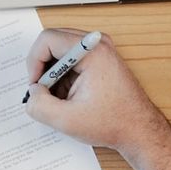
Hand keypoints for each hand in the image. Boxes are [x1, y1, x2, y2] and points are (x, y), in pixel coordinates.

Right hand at [23, 28, 170, 158]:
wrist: (139, 130)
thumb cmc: (113, 122)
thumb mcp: (67, 120)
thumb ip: (40, 105)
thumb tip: (31, 93)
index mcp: (92, 52)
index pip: (47, 39)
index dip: (34, 62)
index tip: (36, 85)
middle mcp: (97, 44)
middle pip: (53, 41)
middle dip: (43, 68)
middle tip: (43, 92)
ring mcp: (100, 50)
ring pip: (61, 51)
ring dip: (53, 74)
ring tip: (60, 98)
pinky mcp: (100, 59)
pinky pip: (71, 59)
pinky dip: (64, 76)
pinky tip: (70, 96)